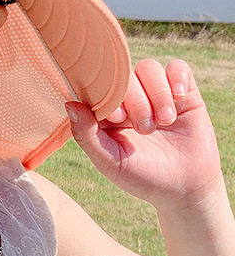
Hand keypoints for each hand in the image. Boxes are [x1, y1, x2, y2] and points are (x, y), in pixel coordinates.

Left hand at [65, 59, 223, 211]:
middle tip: (145, 129)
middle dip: (136, 101)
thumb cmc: (144, 176)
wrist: (186, 187)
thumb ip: (87, 135)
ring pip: (149, 68)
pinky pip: (178, 68)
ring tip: (165, 121)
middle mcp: (129, 98)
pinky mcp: (184, 92)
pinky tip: (179, 97)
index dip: (106, 95)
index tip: (118, 119)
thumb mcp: (111, 162)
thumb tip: (69, 104)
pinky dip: (177, 78)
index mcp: (106, 112)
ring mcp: (156, 93)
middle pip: (124, 76)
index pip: (98, 86)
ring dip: (157, 93)